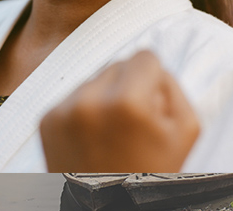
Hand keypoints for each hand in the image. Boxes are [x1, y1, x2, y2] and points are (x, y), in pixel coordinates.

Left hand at [41, 50, 198, 171]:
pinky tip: (93, 139)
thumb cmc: (148, 177)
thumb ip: (174, 87)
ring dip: (105, 98)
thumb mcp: (185, 132)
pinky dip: (85, 112)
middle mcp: (90, 101)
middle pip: (118, 64)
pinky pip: (74, 96)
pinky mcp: (46, 120)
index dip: (155, 81)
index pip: (145, 55)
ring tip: (111, 136)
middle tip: (133, 128)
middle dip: (129, 88)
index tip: (152, 109)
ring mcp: (63, 111)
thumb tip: (154, 68)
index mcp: (127, 102)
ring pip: (96, 79)